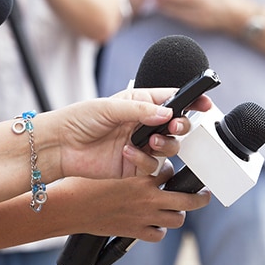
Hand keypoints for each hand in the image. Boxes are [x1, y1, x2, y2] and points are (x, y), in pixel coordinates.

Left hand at [50, 87, 211, 179]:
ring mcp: (140, 145)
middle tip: (174, 125)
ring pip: (169, 146)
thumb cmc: (80, 120)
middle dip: (181, 125)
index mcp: (139, 103)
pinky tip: (127, 153)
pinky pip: (152, 165)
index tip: (204, 103)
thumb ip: (141, 110)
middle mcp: (143, 124)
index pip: (172, 99)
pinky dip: (144, 160)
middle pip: (177, 124)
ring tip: (151, 140)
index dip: (191, 101)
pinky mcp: (134, 165)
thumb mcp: (110, 107)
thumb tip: (167, 113)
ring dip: (166, 143)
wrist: (60, 147)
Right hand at [55, 161, 210, 241]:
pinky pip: (158, 234)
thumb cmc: (87, 182)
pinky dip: (159, 230)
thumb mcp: (113, 163)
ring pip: (177, 219)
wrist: (70, 207)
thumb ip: (132, 160)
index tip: (172, 170)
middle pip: (188, 199)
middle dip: (200, 198)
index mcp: (144, 175)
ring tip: (179, 209)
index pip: (171, 170)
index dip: (171, 169)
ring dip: (178, 214)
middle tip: (204, 195)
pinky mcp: (135, 232)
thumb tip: (141, 151)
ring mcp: (144, 216)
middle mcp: (149, 196)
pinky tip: (155, 224)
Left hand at [156, 0, 248, 32]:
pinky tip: (167, 11)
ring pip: (177, 15)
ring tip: (156, 4)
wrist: (235, 14)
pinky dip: (173, 14)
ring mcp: (199, 19)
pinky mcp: (198, 26)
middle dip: (162, 3)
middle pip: (176, 7)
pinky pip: (182, 20)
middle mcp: (200, 9)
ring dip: (166, 10)